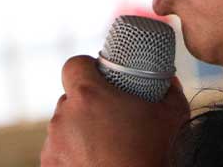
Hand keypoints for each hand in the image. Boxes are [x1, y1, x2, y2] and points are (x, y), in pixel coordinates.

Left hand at [41, 55, 189, 166]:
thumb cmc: (152, 156)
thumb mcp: (172, 116)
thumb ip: (169, 90)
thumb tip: (169, 81)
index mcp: (89, 96)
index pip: (74, 65)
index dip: (87, 69)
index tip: (101, 79)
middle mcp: (64, 117)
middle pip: (71, 98)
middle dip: (87, 104)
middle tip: (110, 118)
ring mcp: (54, 144)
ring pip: (64, 125)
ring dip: (79, 130)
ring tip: (104, 145)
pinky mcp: (50, 166)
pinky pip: (58, 150)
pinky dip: (72, 153)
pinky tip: (93, 161)